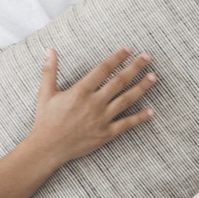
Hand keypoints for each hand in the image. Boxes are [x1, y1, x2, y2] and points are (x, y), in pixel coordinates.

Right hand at [28, 46, 153, 163]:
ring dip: (141, 87)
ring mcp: (102, 118)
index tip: (129, 49)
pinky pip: (126, 124)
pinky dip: (140, 118)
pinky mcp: (106, 133)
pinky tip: (151, 111)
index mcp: (80, 91)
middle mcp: (94, 103)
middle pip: (120, 81)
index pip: (104, 69)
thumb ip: (50, 70)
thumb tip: (50, 50)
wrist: (48, 148)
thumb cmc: (46, 120)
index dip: (117, 57)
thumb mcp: (45, 93)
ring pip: (127, 100)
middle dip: (135, 67)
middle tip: (148, 57)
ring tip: (153, 77)